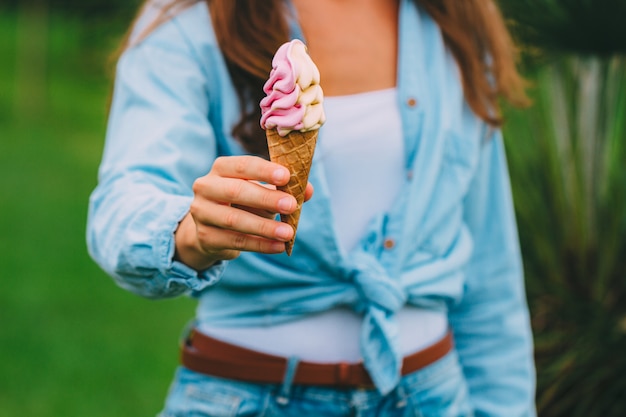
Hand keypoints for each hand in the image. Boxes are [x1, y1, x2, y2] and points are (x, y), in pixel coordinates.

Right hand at [174, 155, 313, 269]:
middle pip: (236, 191)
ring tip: (289, 233)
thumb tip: (307, 190)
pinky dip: (260, 245)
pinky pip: (235, 241)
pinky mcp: (206, 237)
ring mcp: (202, 212)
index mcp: (222, 168)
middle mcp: (206, 187)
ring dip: (264, 227)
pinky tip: (279, 246)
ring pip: (234, 219)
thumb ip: (283, 189)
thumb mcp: (263, 192)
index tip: (287, 177)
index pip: (243, 165)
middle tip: (291, 205)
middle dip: (266, 198)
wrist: (213, 229)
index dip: (264, 171)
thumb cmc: (243, 203)